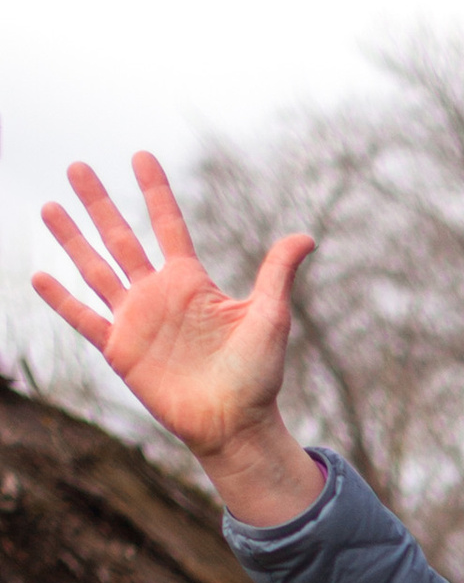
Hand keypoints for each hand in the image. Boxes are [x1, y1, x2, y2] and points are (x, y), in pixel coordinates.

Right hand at [34, 155, 323, 526]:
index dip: (155, 191)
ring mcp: (136, 321)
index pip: (168, 224)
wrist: (236, 426)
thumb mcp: (270, 318)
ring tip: (49, 206)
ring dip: (71, 239)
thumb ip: (277, 274)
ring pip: (96, 269)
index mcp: (191, 282)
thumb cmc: (258, 376)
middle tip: (77, 166)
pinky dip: (62, 300)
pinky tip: (39, 276)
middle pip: (121, 237)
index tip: (140, 156)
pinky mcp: (121, 350)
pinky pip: (84, 319)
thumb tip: (305, 236)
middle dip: (99, 203)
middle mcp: (158, 295)